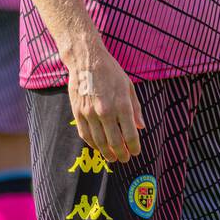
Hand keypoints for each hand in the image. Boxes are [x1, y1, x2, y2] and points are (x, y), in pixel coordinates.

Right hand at [67, 41, 144, 162]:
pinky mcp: (78, 113)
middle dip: (122, 153)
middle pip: (115, 142)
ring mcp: (90, 113)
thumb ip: (136, 108)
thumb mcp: (129, 86)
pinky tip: (99, 147)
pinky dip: (93, 144)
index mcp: (122, 104)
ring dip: (107, 153)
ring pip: (99, 142)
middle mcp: (106, 111)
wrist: (86, 60)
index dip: (134, 146)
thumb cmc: (111, 72)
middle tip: (125, 158)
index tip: (136, 152)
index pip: (130, 134)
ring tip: (113, 157)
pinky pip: (86, 135)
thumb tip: (141, 127)